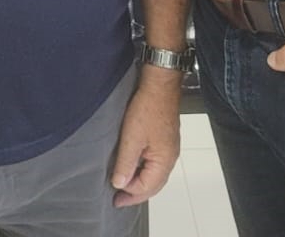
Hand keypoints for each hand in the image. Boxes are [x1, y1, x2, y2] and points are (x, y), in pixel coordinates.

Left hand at [109, 70, 181, 206]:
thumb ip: (125, 163)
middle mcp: (170, 157)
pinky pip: (155, 163)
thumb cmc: (148, 108)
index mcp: (164, 161)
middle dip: (136, 193)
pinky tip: (133, 167)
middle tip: (119, 199)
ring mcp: (168, 148)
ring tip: (124, 186)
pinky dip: (143, 170)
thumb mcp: (132, 138)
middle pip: (154, 184)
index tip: (114, 195)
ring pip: (155, 174)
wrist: (160, 85)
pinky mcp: (164, 139)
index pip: (146, 187)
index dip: (129, 194)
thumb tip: (120, 184)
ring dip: (140, 182)